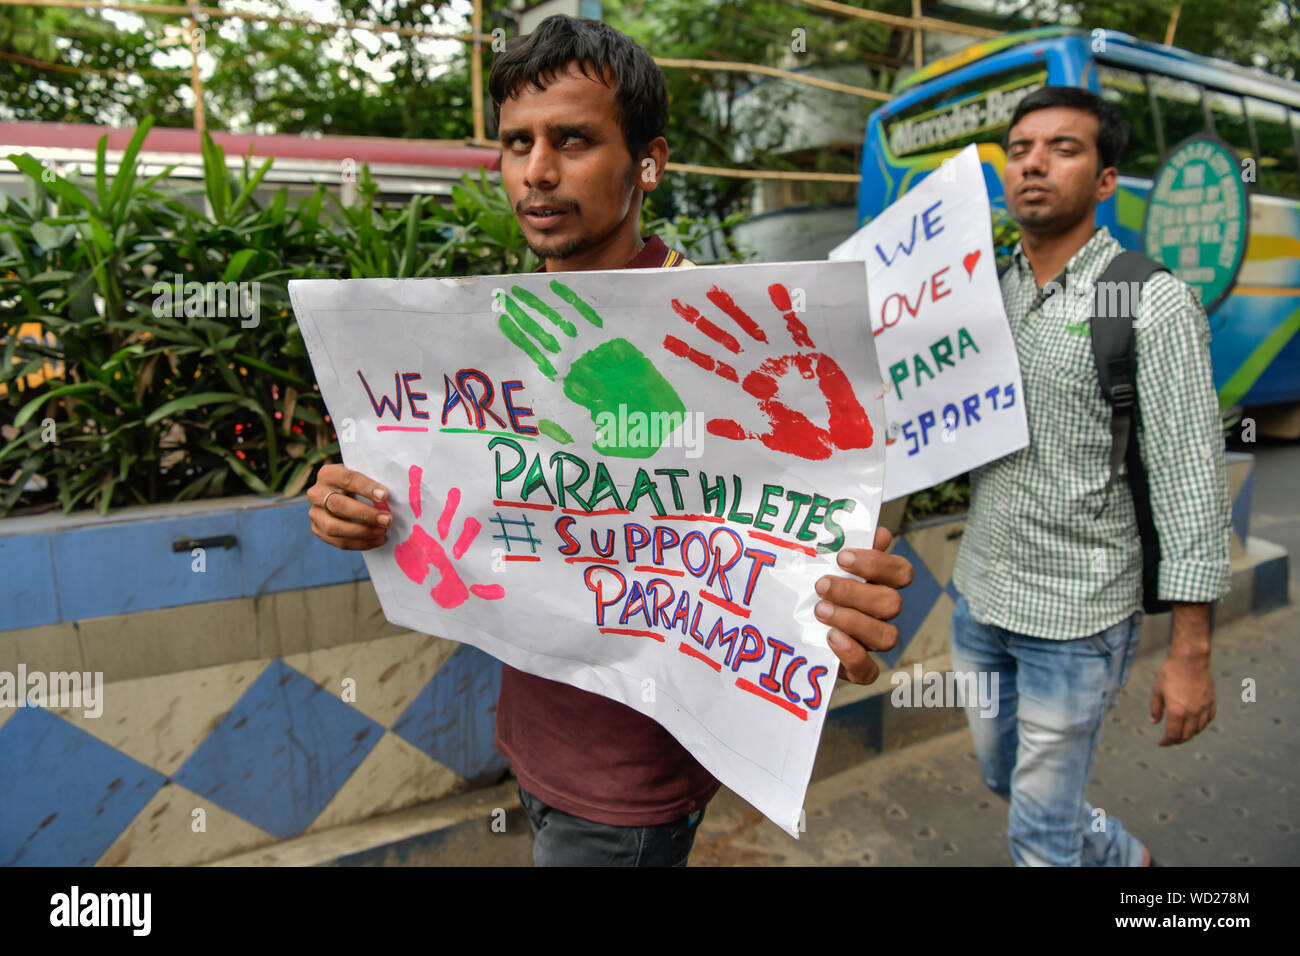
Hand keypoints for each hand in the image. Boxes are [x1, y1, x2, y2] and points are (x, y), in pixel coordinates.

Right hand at [307, 462, 390, 549]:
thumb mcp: (364, 475)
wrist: (343, 494)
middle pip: (339, 506)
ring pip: (335, 527)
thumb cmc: (360, 484)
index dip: (366, 488)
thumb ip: (374, 481)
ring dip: (362, 532)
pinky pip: (338, 541)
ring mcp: (314, 513)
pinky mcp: (318, 530)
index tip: (385, 496)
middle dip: (366, 514)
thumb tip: (394, 496)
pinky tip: (377, 540)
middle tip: (388, 519)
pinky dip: (360, 543)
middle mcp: (316, 493)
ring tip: (383, 532)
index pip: (347, 479)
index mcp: (328, 474)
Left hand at [663, 281, 873, 460]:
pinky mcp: (804, 349)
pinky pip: (794, 324)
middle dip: (702, 323)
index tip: (666, 339)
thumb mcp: (763, 434)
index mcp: (745, 383)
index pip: (710, 363)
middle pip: (723, 338)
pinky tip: (774, 289)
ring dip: (733, 309)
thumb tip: (708, 425)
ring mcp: (779, 354)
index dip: (689, 352)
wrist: (834, 433)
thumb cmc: (799, 435)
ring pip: (751, 326)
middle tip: (678, 305)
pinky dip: (786, 308)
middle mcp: (758, 364)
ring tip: (713, 291)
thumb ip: (736, 429)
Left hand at [814, 526, 912, 684]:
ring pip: (887, 636)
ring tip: (820, 611)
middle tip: (821, 585)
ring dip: (853, 621)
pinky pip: (869, 671)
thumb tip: (878, 532)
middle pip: (892, 603)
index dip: (878, 564)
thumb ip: (842, 545)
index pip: (901, 572)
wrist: (776, 622)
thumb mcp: (814, 561)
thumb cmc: (801, 584)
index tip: (842, 557)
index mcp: (878, 584)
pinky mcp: (854, 668)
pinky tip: (830, 638)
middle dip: (856, 593)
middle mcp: (879, 613)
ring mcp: (869, 642)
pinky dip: (853, 655)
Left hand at [1150, 652, 1215, 744]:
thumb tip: (1154, 722)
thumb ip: (1156, 709)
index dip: (1166, 741)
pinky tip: (1195, 723)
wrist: (1190, 659)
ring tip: (1181, 733)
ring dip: (1189, 734)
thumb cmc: (1170, 673)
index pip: (1173, 735)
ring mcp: (1204, 708)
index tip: (1161, 743)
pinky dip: (1201, 725)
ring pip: (1198, 729)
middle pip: (1186, 735)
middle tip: (1170, 740)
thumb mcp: (1157, 690)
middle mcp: (1192, 713)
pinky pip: (1208, 719)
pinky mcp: (1211, 702)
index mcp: (1177, 711)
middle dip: (1177, 740)